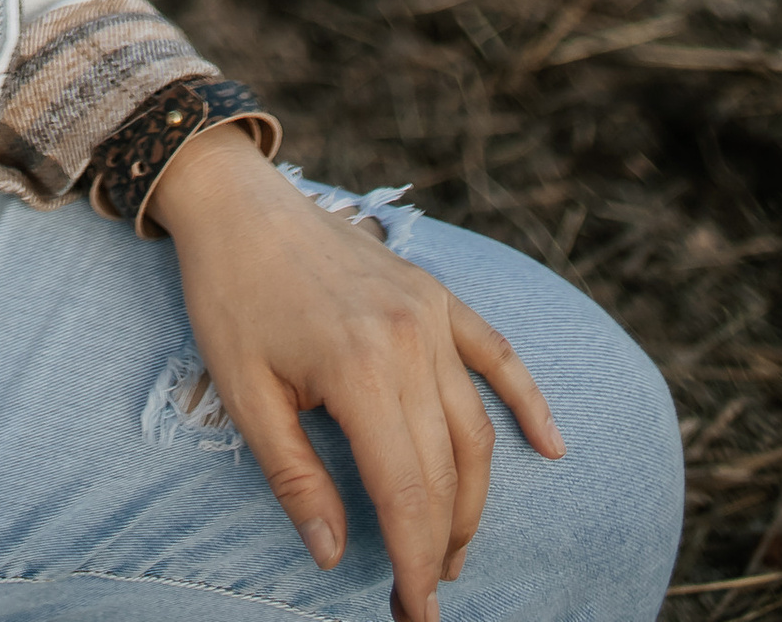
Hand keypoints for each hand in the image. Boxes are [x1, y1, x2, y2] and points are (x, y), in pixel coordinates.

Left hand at [148, 127, 563, 616]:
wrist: (236, 200)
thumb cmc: (229, 295)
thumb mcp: (243, 393)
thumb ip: (296, 479)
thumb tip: (334, 555)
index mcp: (360, 369)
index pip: (406, 493)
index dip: (413, 562)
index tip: (414, 613)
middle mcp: (411, 342)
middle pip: (446, 470)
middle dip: (439, 543)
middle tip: (422, 591)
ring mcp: (432, 314)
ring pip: (474, 428)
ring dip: (471, 498)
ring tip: (450, 549)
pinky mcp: (437, 295)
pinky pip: (497, 355)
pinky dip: (527, 401)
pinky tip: (551, 448)